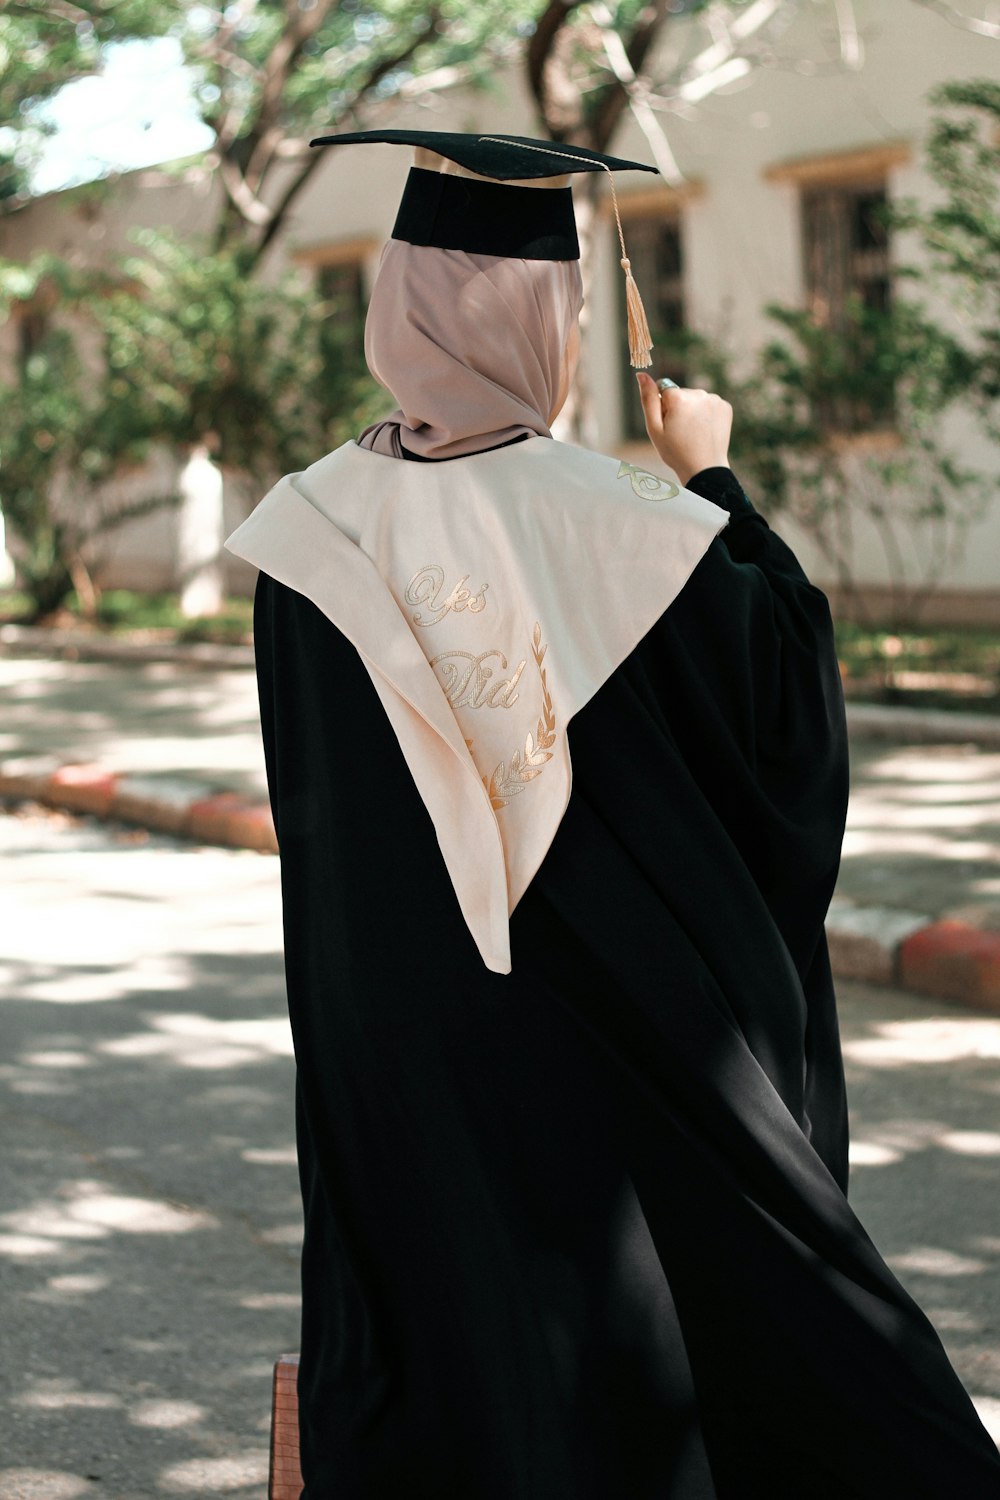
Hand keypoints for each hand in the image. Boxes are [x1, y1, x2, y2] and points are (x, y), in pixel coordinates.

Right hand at [635, 372, 732, 486]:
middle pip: (681, 394)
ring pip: (695, 399)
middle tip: (681, 432)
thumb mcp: (654, 428)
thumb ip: (647, 399)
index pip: (663, 390)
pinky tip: (705, 430)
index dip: (663, 408)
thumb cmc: (675, 452)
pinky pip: (709, 404)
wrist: (704, 469)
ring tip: (694, 433)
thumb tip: (641, 374)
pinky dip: (706, 414)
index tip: (669, 425)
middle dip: (678, 408)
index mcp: (679, 397)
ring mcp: (714, 399)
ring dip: (692, 411)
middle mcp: (698, 393)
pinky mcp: (725, 406)